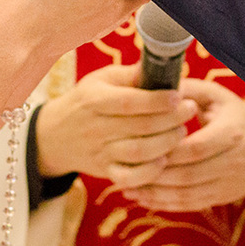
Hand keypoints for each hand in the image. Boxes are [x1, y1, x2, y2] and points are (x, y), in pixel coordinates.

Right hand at [36, 64, 198, 188]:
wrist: (54, 135)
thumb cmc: (87, 101)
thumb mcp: (101, 80)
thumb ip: (130, 75)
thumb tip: (161, 67)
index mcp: (94, 100)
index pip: (128, 102)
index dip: (156, 100)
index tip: (178, 95)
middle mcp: (95, 127)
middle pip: (139, 127)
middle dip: (170, 120)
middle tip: (190, 111)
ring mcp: (100, 152)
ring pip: (137, 153)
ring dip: (166, 144)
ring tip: (181, 132)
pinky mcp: (105, 171)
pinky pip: (129, 178)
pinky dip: (149, 173)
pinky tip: (164, 160)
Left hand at [123, 79, 244, 211]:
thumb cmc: (235, 116)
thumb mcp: (217, 96)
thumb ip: (188, 90)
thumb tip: (154, 84)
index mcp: (233, 131)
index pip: (196, 147)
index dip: (167, 149)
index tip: (141, 145)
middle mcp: (233, 161)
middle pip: (189, 174)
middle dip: (155, 174)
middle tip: (125, 169)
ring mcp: (228, 183)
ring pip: (187, 195)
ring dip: (155, 194)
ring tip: (126, 187)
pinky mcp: (221, 197)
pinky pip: (190, 205)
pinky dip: (165, 205)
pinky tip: (143, 198)